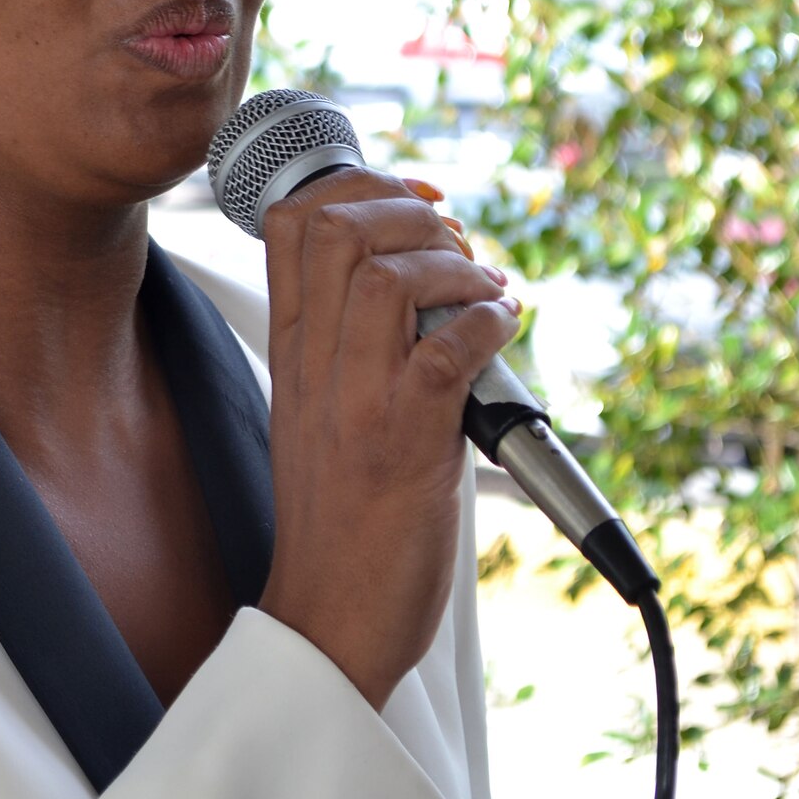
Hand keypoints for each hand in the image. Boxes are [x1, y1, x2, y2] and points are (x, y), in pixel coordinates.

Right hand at [254, 168, 518, 709]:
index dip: (358, 184)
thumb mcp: (319, 409)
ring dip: (453, 264)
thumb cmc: (339, 516)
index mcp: (292, 351)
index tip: (413, 200)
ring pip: (387, 275)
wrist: (330, 614)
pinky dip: (489, 322)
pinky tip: (506, 329)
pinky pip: (446, 349)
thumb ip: (349, 343)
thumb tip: (417, 281)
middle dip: (410, 209)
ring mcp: (356, 399)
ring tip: (484, 289)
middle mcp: (315, 364)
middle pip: (337, 227)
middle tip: (455, 243)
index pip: (293, 222)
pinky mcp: (405, 441)